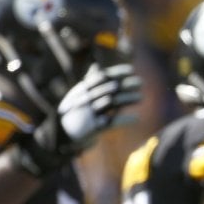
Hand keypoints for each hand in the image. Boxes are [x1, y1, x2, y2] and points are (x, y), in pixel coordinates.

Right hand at [15, 63, 141, 175]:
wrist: (61, 136)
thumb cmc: (73, 113)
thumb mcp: (77, 96)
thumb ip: (89, 82)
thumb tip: (96, 66)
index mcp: (81, 90)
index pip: (101, 77)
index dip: (116, 72)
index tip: (131, 69)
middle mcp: (84, 100)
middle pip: (108, 88)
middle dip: (125, 84)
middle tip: (141, 82)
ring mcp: (88, 113)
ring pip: (111, 102)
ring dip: (128, 99)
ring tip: (141, 97)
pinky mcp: (92, 128)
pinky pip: (112, 122)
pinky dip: (125, 120)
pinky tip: (137, 118)